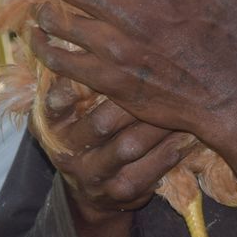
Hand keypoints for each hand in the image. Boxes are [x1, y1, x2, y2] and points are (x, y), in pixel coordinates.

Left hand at [23, 0, 236, 182]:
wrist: (226, 96)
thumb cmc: (227, 41)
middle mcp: (131, 14)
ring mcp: (116, 48)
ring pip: (60, 20)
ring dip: (42, 8)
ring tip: (37, 3)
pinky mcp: (108, 79)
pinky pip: (60, 60)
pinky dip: (42, 47)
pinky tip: (35, 38)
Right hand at [37, 76, 190, 223]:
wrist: (90, 191)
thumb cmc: (84, 135)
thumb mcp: (66, 115)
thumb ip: (72, 85)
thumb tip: (86, 44)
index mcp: (50, 128)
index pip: (54, 106)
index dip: (73, 89)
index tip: (95, 69)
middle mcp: (67, 154)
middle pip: (101, 124)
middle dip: (132, 101)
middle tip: (158, 78)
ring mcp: (94, 176)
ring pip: (129, 146)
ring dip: (156, 124)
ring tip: (179, 102)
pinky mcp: (120, 192)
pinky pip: (150, 169)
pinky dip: (170, 149)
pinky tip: (185, 133)